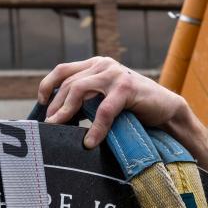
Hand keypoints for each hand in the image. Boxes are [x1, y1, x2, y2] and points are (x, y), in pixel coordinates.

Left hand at [39, 56, 188, 148]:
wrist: (166, 111)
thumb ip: (87, 100)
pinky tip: (90, 142)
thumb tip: (58, 118)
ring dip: (66, 112)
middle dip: (55, 107)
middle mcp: (103, 65)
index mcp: (96, 65)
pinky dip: (95, 128)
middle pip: (68, 83)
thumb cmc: (133, 109)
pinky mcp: (126, 87)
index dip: (47, 86)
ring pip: (80, 90)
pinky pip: (103, 110)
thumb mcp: (105, 100)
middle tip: (49, 127)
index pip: (63, 70)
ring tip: (61, 130)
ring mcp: (115, 74)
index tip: (40, 105)